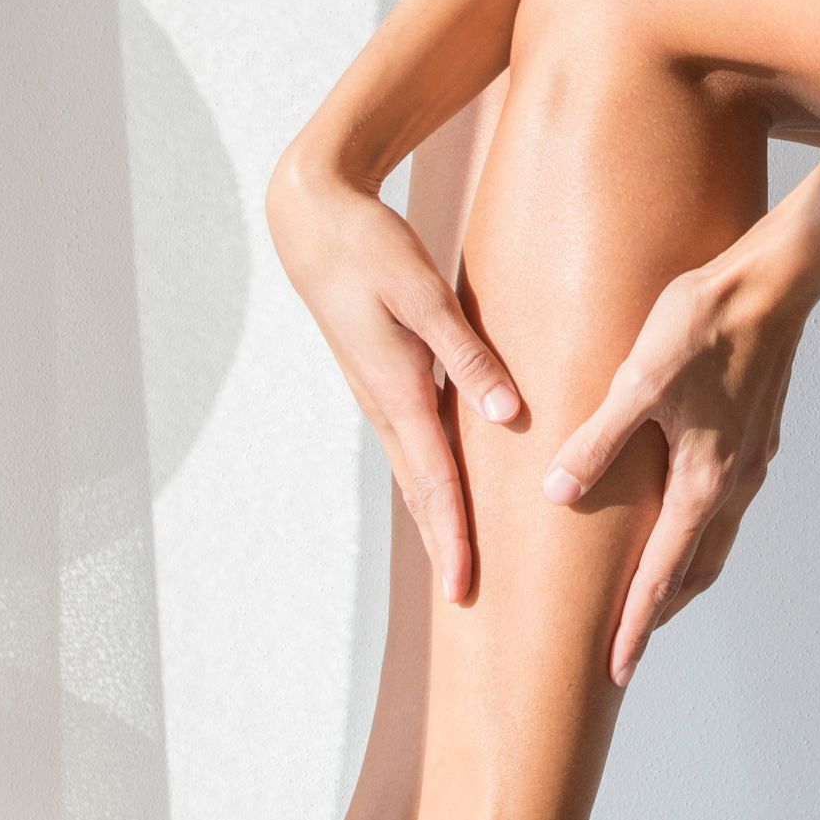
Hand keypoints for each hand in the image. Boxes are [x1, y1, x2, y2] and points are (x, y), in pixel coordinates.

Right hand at [267, 154, 519, 602]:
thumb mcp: (422, 293)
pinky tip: (447, 491)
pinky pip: (410, 445)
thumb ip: (466, 354)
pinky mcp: (382, 380)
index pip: (434, 482)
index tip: (466, 588)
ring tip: (459, 561)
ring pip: (413, 473)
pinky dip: (429, 481)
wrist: (311, 220)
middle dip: (445, 546)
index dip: (453, 538)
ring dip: (436, 520)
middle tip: (466, 599)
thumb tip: (508, 414)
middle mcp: (384, 405)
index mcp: (396, 391)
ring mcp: (379, 396)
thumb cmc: (370, 247)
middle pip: (420, 492)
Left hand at [542, 225, 815, 685]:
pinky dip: (696, 535)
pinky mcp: (754, 438)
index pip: (662, 575)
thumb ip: (598, 442)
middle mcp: (733, 485)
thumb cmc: (702, 325)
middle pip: (695, 572)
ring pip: (713, 542)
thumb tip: (558, 495)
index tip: (615, 670)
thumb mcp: (637, 382)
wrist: (774, 282)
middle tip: (627, 644)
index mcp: (703, 482)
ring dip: (681, 575)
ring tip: (649, 594)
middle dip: (660, 611)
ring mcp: (750, 463)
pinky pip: (722, 508)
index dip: (636, 625)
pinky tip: (677, 517)